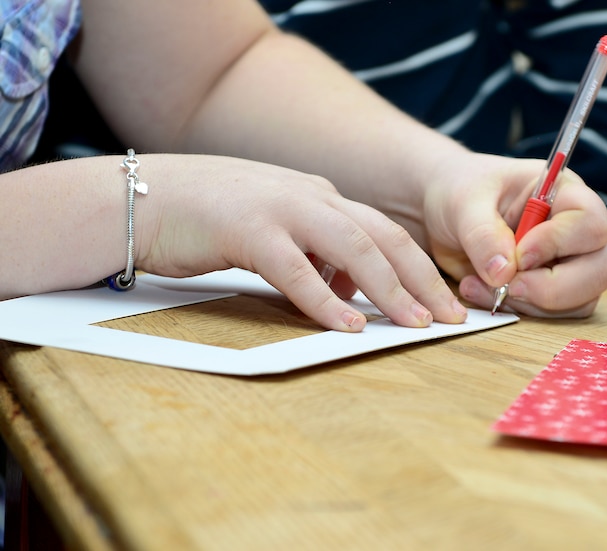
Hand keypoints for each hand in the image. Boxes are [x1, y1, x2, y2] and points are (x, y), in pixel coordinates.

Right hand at [136, 154, 467, 330]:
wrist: (143, 198)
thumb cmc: (209, 218)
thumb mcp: (276, 231)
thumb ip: (315, 254)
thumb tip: (349, 290)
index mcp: (319, 197)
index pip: (385, 233)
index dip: (420, 269)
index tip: (443, 304)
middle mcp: (310, 196)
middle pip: (384, 238)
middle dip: (423, 280)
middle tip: (451, 319)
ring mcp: (281, 208)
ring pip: (353, 247)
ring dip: (388, 290)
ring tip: (415, 325)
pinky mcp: (247, 229)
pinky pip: (295, 269)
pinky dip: (325, 299)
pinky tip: (346, 327)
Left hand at [423, 152, 606, 316]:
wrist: (440, 211)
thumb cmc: (459, 190)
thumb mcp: (463, 203)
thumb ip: (483, 234)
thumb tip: (504, 274)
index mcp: (564, 193)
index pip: (590, 223)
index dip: (558, 243)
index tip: (519, 255)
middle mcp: (575, 230)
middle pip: (598, 269)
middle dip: (552, 287)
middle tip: (508, 286)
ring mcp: (567, 262)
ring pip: (581, 299)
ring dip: (531, 304)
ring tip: (481, 286)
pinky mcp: (551, 288)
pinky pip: (556, 313)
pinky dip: (521, 311)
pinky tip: (485, 293)